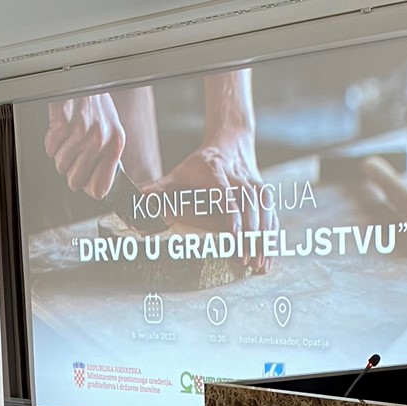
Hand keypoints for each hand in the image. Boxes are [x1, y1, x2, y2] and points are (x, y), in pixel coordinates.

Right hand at [45, 94, 125, 199]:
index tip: (86, 183)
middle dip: (71, 171)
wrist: (84, 77)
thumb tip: (98, 186)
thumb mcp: (111, 131)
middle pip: (75, 181)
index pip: (100, 188)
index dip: (89, 187)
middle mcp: (100, 140)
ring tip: (70, 137)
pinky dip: (52, 141)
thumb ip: (106, 158)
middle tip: (75, 156)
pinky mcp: (63, 124)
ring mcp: (81, 132)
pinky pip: (50, 148)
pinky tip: (61, 129)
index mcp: (115, 145)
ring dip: (61, 154)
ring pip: (60, 165)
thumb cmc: (97, 104)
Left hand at [140, 133, 277, 272]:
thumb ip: (157, 188)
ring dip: (265, 237)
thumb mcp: (177, 173)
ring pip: (265, 209)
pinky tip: (269, 256)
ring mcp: (254, 183)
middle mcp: (239, 175)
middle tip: (246, 259)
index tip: (233, 235)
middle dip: (251, 232)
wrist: (230, 142)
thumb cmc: (200, 163)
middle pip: (250, 203)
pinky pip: (272, 214)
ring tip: (259, 264)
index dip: (231, 213)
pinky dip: (272, 235)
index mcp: (216, 169)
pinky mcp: (264, 192)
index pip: (226, 192)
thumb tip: (134, 200)